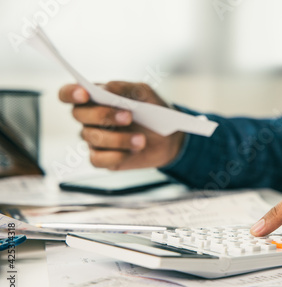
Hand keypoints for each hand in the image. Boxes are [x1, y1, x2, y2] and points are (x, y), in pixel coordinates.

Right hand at [59, 81, 185, 169]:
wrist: (168, 138)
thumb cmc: (152, 111)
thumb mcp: (145, 94)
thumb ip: (127, 88)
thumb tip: (108, 87)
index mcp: (94, 97)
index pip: (68, 93)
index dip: (70, 93)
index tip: (84, 94)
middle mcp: (88, 118)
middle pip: (79, 115)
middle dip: (103, 115)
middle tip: (128, 117)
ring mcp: (93, 139)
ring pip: (93, 138)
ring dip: (118, 138)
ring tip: (141, 140)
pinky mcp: (101, 158)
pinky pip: (98, 159)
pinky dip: (116, 156)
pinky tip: (133, 152)